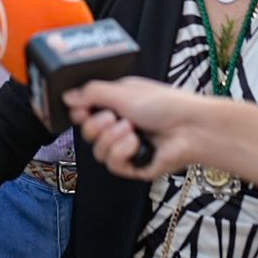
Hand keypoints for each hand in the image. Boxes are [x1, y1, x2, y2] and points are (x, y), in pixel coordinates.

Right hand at [65, 78, 206, 180]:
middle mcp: (119, 126)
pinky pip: (113, 165)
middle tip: (113, 117)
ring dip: (113, 139)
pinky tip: (136, 144)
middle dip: (98, 125)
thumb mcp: (123, 91)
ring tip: (132, 130)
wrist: (190, 128)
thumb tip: (67, 96)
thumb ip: (92, 93)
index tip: (82, 110)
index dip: (80, 113)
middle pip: (87, 133)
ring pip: (98, 151)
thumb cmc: (165, 104)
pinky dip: (122, 152)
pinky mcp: (134, 167)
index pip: (85, 112)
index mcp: (116, 104)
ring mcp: (127, 148)